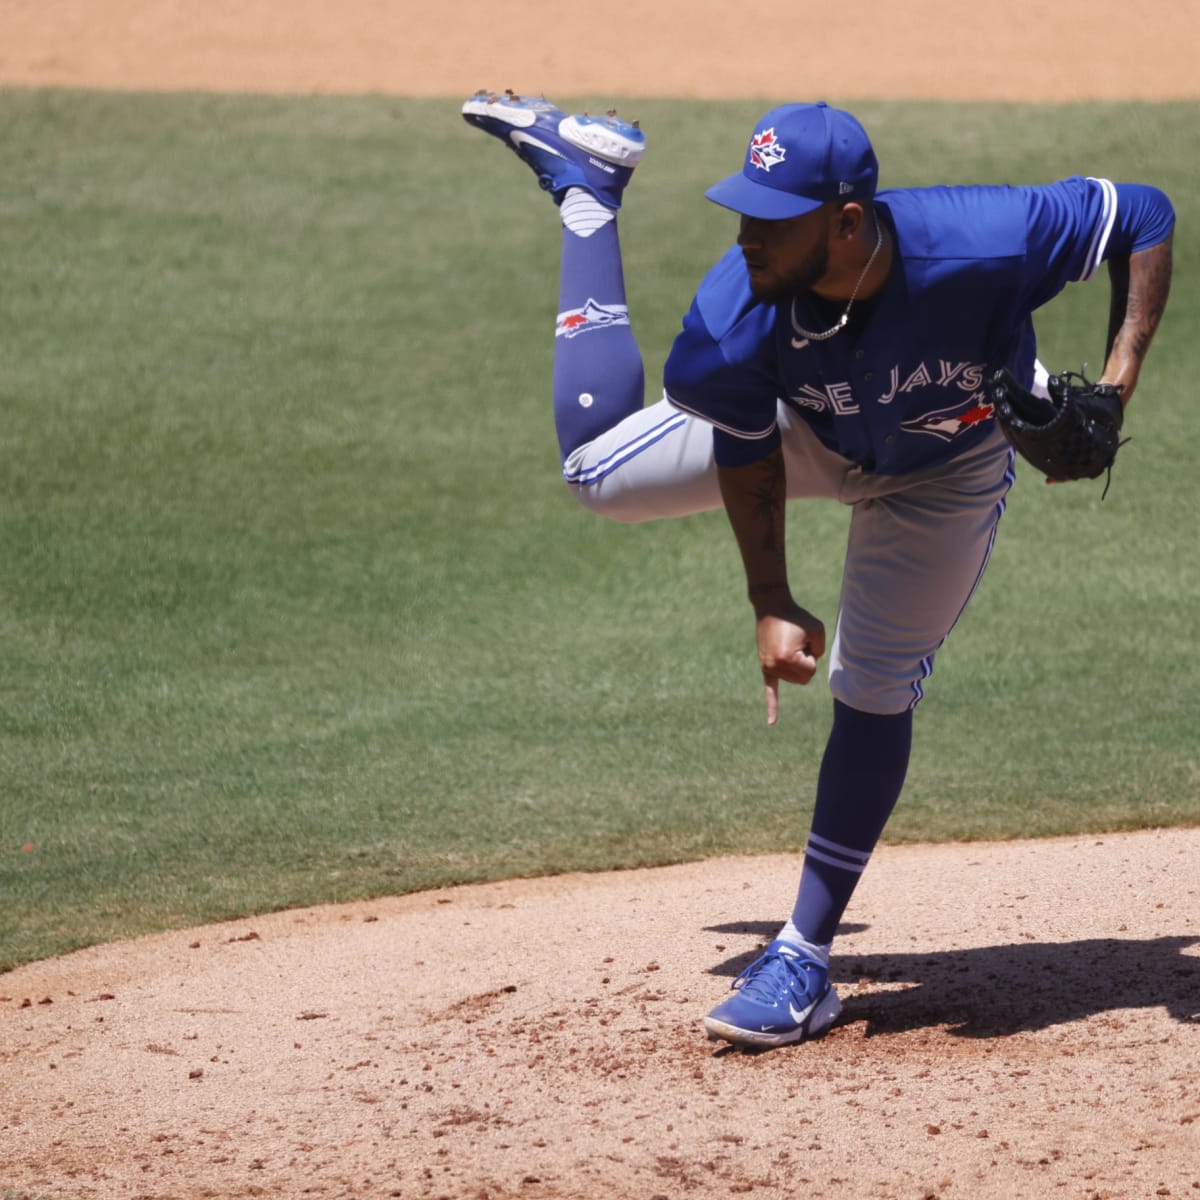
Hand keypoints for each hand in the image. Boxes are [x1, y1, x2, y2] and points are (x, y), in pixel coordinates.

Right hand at [755, 602, 826, 725]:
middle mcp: (775, 666)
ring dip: (797, 664)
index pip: (811, 671)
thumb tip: (809, 666)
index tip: (804, 640)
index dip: (812, 655)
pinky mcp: (765, 665)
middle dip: (806, 662)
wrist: (772, 607)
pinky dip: (772, 706)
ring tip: (789, 645)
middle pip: (803, 679)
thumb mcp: (817, 630)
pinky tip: (772, 723)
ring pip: (793, 679)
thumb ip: (820, 652)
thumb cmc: (796, 617)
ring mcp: (768, 667)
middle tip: (797, 642)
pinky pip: (769, 690)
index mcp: (787, 659)